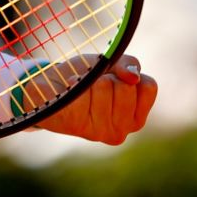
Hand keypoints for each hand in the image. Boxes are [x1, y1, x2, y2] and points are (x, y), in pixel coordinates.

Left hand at [36, 55, 157, 144]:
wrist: (49, 88)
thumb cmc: (85, 77)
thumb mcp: (111, 64)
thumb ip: (128, 64)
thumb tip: (133, 77)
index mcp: (136, 118)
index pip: (148, 86)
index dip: (129, 74)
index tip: (115, 79)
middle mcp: (121, 130)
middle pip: (125, 87)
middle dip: (108, 77)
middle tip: (94, 86)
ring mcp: (99, 131)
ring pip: (104, 86)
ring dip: (90, 81)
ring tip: (80, 91)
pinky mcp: (76, 125)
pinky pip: (83, 93)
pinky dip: (74, 83)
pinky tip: (69, 93)